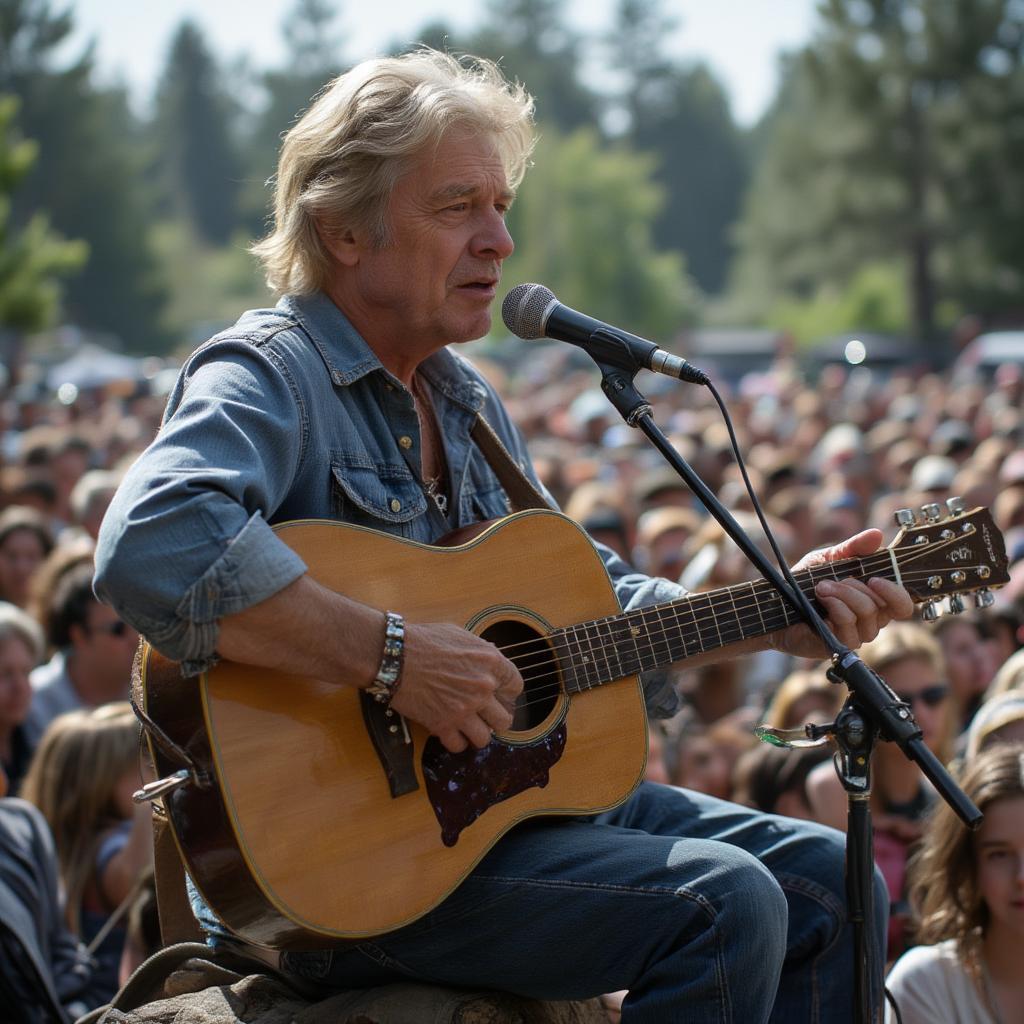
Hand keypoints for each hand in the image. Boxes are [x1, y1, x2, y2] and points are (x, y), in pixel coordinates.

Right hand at [389, 622, 523, 752]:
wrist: (393, 655)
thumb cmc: (423, 640)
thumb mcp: (460, 635)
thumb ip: (480, 651)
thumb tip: (490, 658)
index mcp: (491, 662)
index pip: (516, 686)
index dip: (507, 693)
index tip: (499, 696)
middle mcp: (482, 687)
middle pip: (505, 719)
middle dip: (494, 718)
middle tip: (484, 716)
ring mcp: (464, 708)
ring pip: (485, 738)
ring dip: (476, 734)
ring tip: (467, 727)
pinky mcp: (443, 724)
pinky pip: (459, 746)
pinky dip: (455, 742)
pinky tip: (450, 732)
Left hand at [768, 529, 913, 659]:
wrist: (777, 603)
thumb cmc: (806, 582)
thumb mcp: (829, 559)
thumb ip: (853, 548)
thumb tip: (877, 534)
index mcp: (874, 602)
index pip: (903, 606)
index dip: (897, 593)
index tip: (875, 579)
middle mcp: (869, 622)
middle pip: (882, 607)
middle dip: (857, 587)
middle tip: (835, 579)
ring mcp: (855, 635)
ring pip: (866, 613)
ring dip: (843, 594)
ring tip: (821, 587)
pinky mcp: (838, 645)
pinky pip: (848, 624)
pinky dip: (835, 606)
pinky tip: (820, 599)